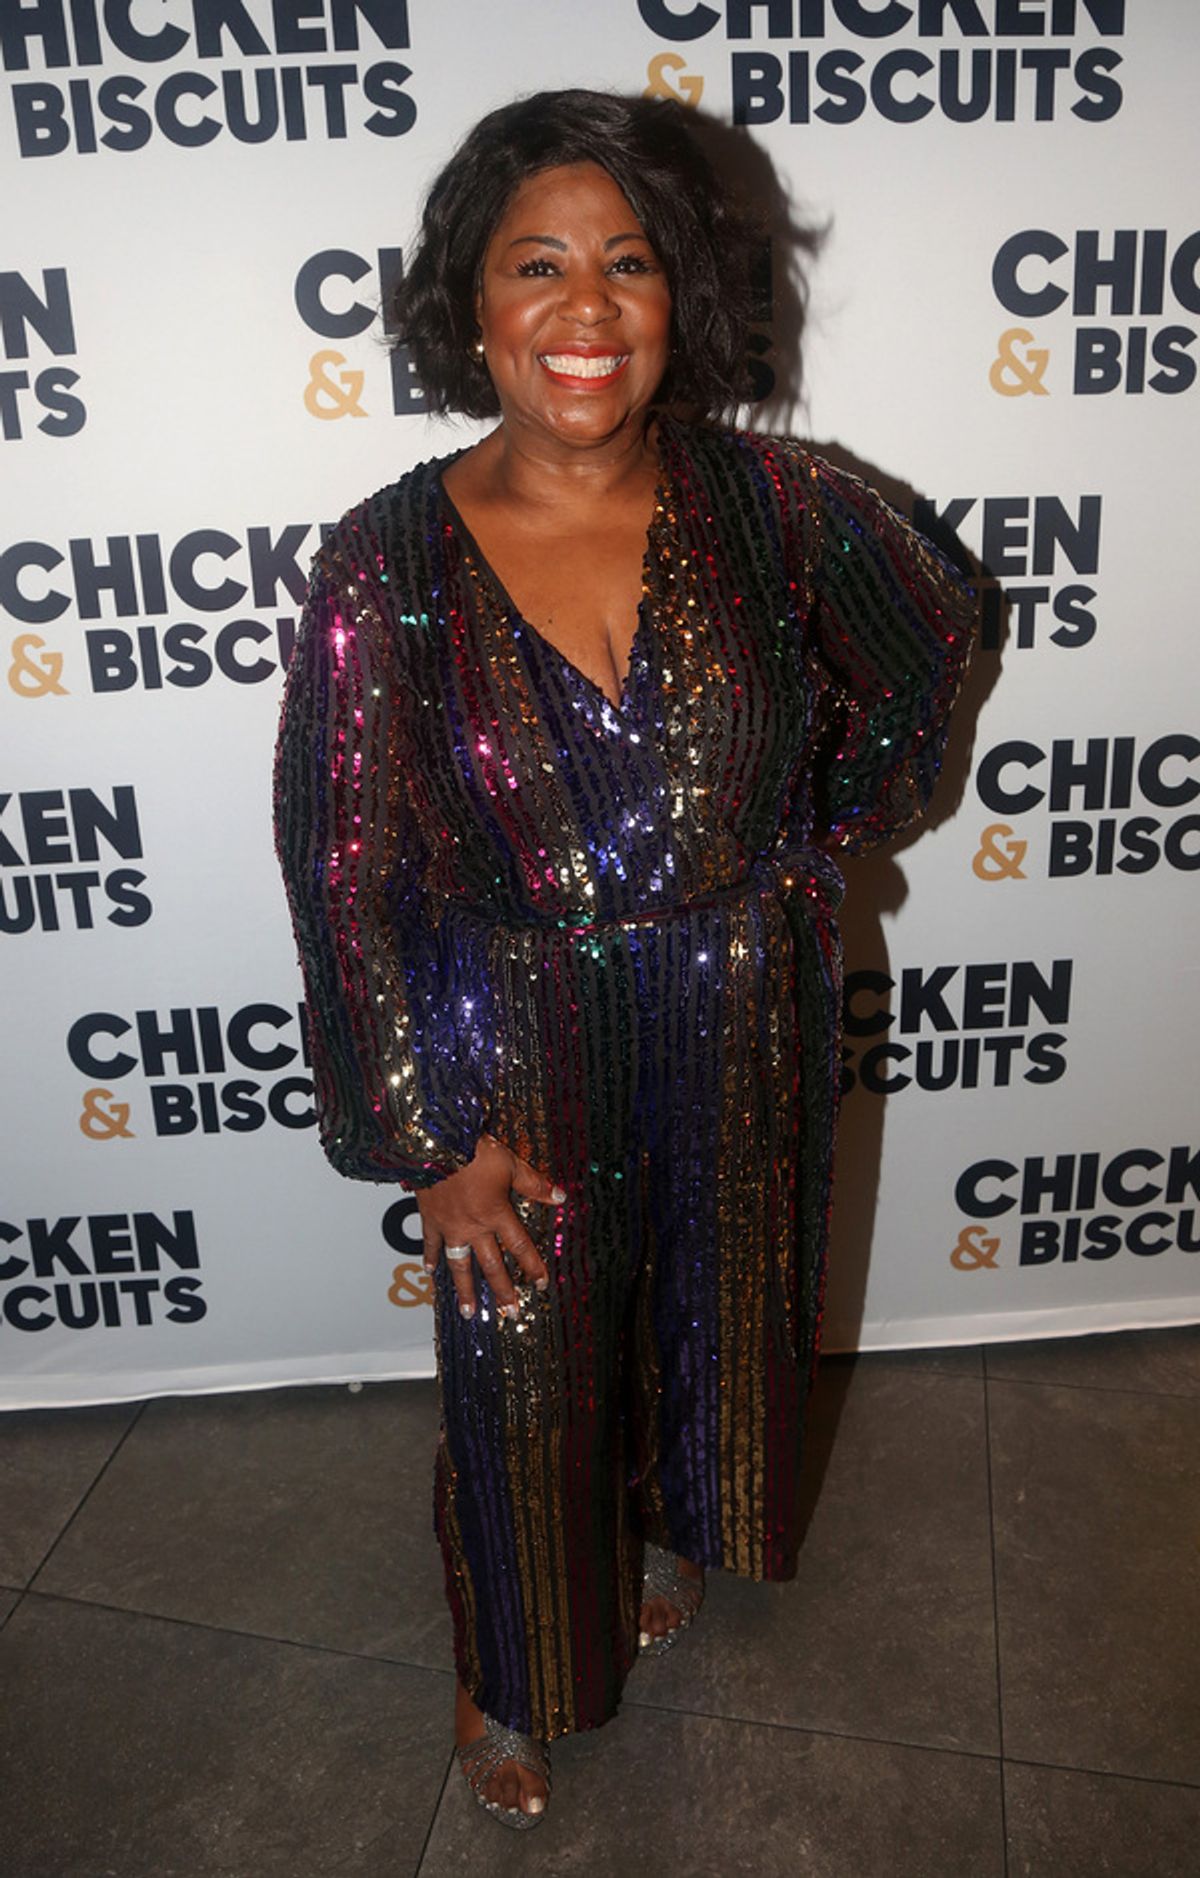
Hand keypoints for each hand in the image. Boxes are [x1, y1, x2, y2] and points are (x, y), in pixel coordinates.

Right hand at [418, 1134, 564, 1320]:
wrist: (436, 1143)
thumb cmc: (474, 1150)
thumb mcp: (510, 1163)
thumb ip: (533, 1184)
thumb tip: (560, 1196)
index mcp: (496, 1213)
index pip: (519, 1246)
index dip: (532, 1265)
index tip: (540, 1284)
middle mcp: (474, 1226)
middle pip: (490, 1265)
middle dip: (502, 1290)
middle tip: (509, 1312)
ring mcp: (450, 1226)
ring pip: (459, 1265)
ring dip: (465, 1290)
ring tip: (468, 1312)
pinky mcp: (429, 1219)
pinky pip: (430, 1244)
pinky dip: (430, 1258)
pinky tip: (430, 1272)